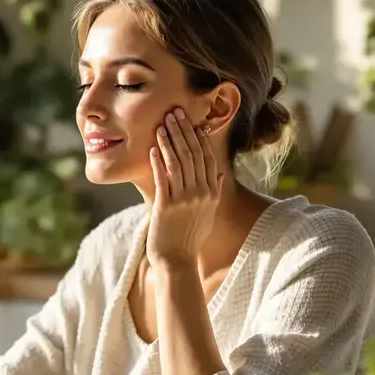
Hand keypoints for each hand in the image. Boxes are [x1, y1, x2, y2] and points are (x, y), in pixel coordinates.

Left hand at [147, 108, 224, 266]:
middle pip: (193, 155)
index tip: (192, 121)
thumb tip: (221, 175)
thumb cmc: (191, 237)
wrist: (178, 261)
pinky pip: (163, 178)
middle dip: (183, 131)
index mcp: (212, 192)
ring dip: (169, 141)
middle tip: (174, 113)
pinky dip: (158, 162)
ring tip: (162, 125)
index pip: (207, 157)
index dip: (199, 137)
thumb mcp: (209, 214)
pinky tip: (153, 149)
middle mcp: (202, 193)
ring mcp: (185, 199)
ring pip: (178, 163)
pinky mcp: (167, 206)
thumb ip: (216, 192)